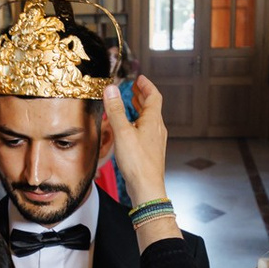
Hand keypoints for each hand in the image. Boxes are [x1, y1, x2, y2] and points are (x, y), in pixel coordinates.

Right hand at [104, 77, 168, 204]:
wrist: (147, 188)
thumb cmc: (137, 162)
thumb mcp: (123, 132)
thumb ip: (116, 110)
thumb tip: (111, 89)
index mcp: (153, 121)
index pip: (154, 96)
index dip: (146, 86)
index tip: (139, 79)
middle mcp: (157, 130)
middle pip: (152, 107)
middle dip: (142, 96)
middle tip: (134, 88)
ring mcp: (155, 141)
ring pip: (149, 120)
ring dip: (140, 109)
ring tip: (131, 104)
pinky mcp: (150, 152)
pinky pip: (146, 131)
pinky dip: (138, 123)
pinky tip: (130, 129)